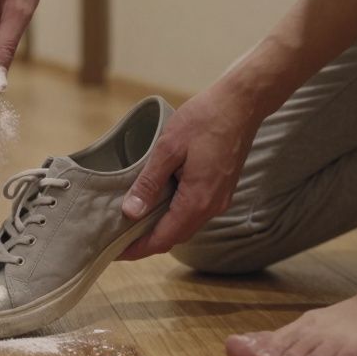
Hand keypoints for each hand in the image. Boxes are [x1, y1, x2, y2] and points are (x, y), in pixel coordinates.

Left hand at [119, 86, 261, 259]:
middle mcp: (212, 206)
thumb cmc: (205, 119)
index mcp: (198, 199)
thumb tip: (131, 211)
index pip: (163, 238)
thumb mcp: (168, 148)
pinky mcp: (222, 189)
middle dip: (147, 242)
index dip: (138, 249)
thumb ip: (149, 182)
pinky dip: (174, 215)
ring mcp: (220, 199)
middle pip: (175, 237)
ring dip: (161, 228)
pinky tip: (157, 204)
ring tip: (133, 223)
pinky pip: (195, 212)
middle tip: (118, 238)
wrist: (242, 103)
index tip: (114, 252)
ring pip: (186, 225)